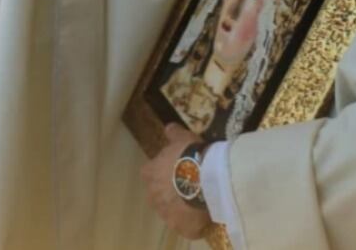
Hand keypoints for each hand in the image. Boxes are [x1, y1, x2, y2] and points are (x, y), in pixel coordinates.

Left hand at [139, 123, 212, 239]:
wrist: (204, 176)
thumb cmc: (190, 155)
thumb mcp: (182, 138)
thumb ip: (173, 134)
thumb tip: (169, 127)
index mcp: (150, 174)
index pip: (152, 175)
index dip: (165, 174)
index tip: (177, 172)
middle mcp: (153, 195)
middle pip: (160, 196)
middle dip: (172, 193)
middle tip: (190, 188)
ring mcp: (166, 214)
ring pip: (173, 213)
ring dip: (183, 209)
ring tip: (200, 202)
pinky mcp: (182, 228)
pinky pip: (188, 228)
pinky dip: (195, 225)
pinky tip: (206, 217)